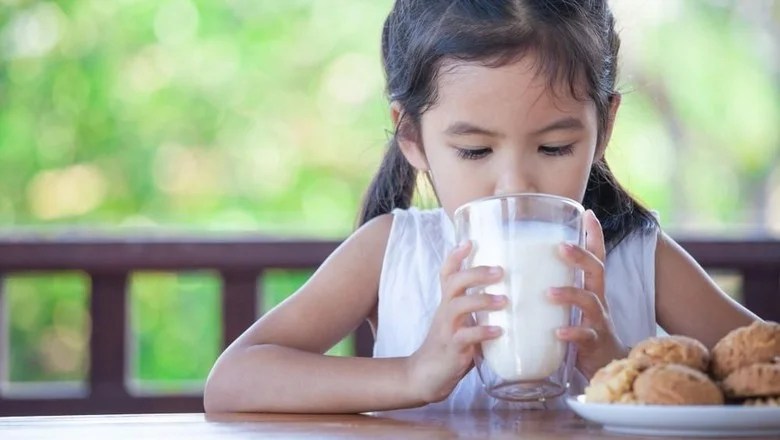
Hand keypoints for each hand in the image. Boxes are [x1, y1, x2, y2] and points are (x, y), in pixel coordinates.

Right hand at [405, 241, 506, 403]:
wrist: (425, 375)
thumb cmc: (451, 347)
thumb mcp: (463, 323)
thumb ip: (480, 311)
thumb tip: (513, 297)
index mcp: (448, 303)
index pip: (447, 274)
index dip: (455, 256)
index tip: (469, 241)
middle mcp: (445, 312)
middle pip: (453, 282)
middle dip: (475, 273)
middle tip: (500, 270)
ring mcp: (446, 329)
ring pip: (458, 305)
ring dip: (482, 300)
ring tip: (505, 301)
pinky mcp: (451, 348)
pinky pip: (465, 337)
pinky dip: (482, 332)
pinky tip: (499, 331)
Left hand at [548, 210, 627, 378]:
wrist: (601, 367)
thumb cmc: (578, 330)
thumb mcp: (568, 304)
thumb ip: (552, 284)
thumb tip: (517, 267)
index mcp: (589, 287)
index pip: (595, 256)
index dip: (594, 236)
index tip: (589, 213)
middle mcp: (597, 299)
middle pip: (597, 271)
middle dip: (580, 257)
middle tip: (561, 247)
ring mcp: (597, 321)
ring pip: (590, 302)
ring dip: (570, 294)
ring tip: (549, 293)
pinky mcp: (593, 344)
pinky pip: (585, 337)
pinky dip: (572, 334)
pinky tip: (558, 333)